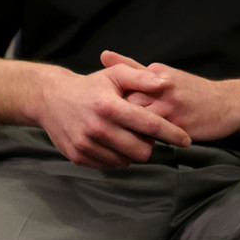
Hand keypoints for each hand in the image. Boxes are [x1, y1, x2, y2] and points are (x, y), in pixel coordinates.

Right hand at [34, 62, 191, 168]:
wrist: (51, 99)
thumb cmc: (91, 85)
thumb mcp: (116, 74)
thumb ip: (142, 78)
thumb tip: (167, 83)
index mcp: (110, 107)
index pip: (149, 124)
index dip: (171, 133)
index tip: (187, 140)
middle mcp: (97, 128)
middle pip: (141, 149)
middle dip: (151, 143)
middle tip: (147, 132)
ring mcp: (86, 145)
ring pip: (127, 160)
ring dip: (134, 151)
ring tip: (129, 134)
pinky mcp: (78, 157)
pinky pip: (110, 165)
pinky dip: (118, 156)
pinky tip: (115, 141)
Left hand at [100, 51, 239, 142]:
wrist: (230, 103)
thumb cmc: (194, 91)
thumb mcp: (165, 74)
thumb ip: (133, 67)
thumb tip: (104, 54)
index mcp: (156, 72)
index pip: (121, 86)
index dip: (111, 102)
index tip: (103, 111)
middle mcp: (162, 86)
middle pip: (126, 103)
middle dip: (117, 117)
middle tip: (108, 128)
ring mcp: (171, 105)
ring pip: (137, 120)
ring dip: (128, 131)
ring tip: (123, 140)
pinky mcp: (178, 123)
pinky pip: (152, 136)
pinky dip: (143, 141)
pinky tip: (141, 146)